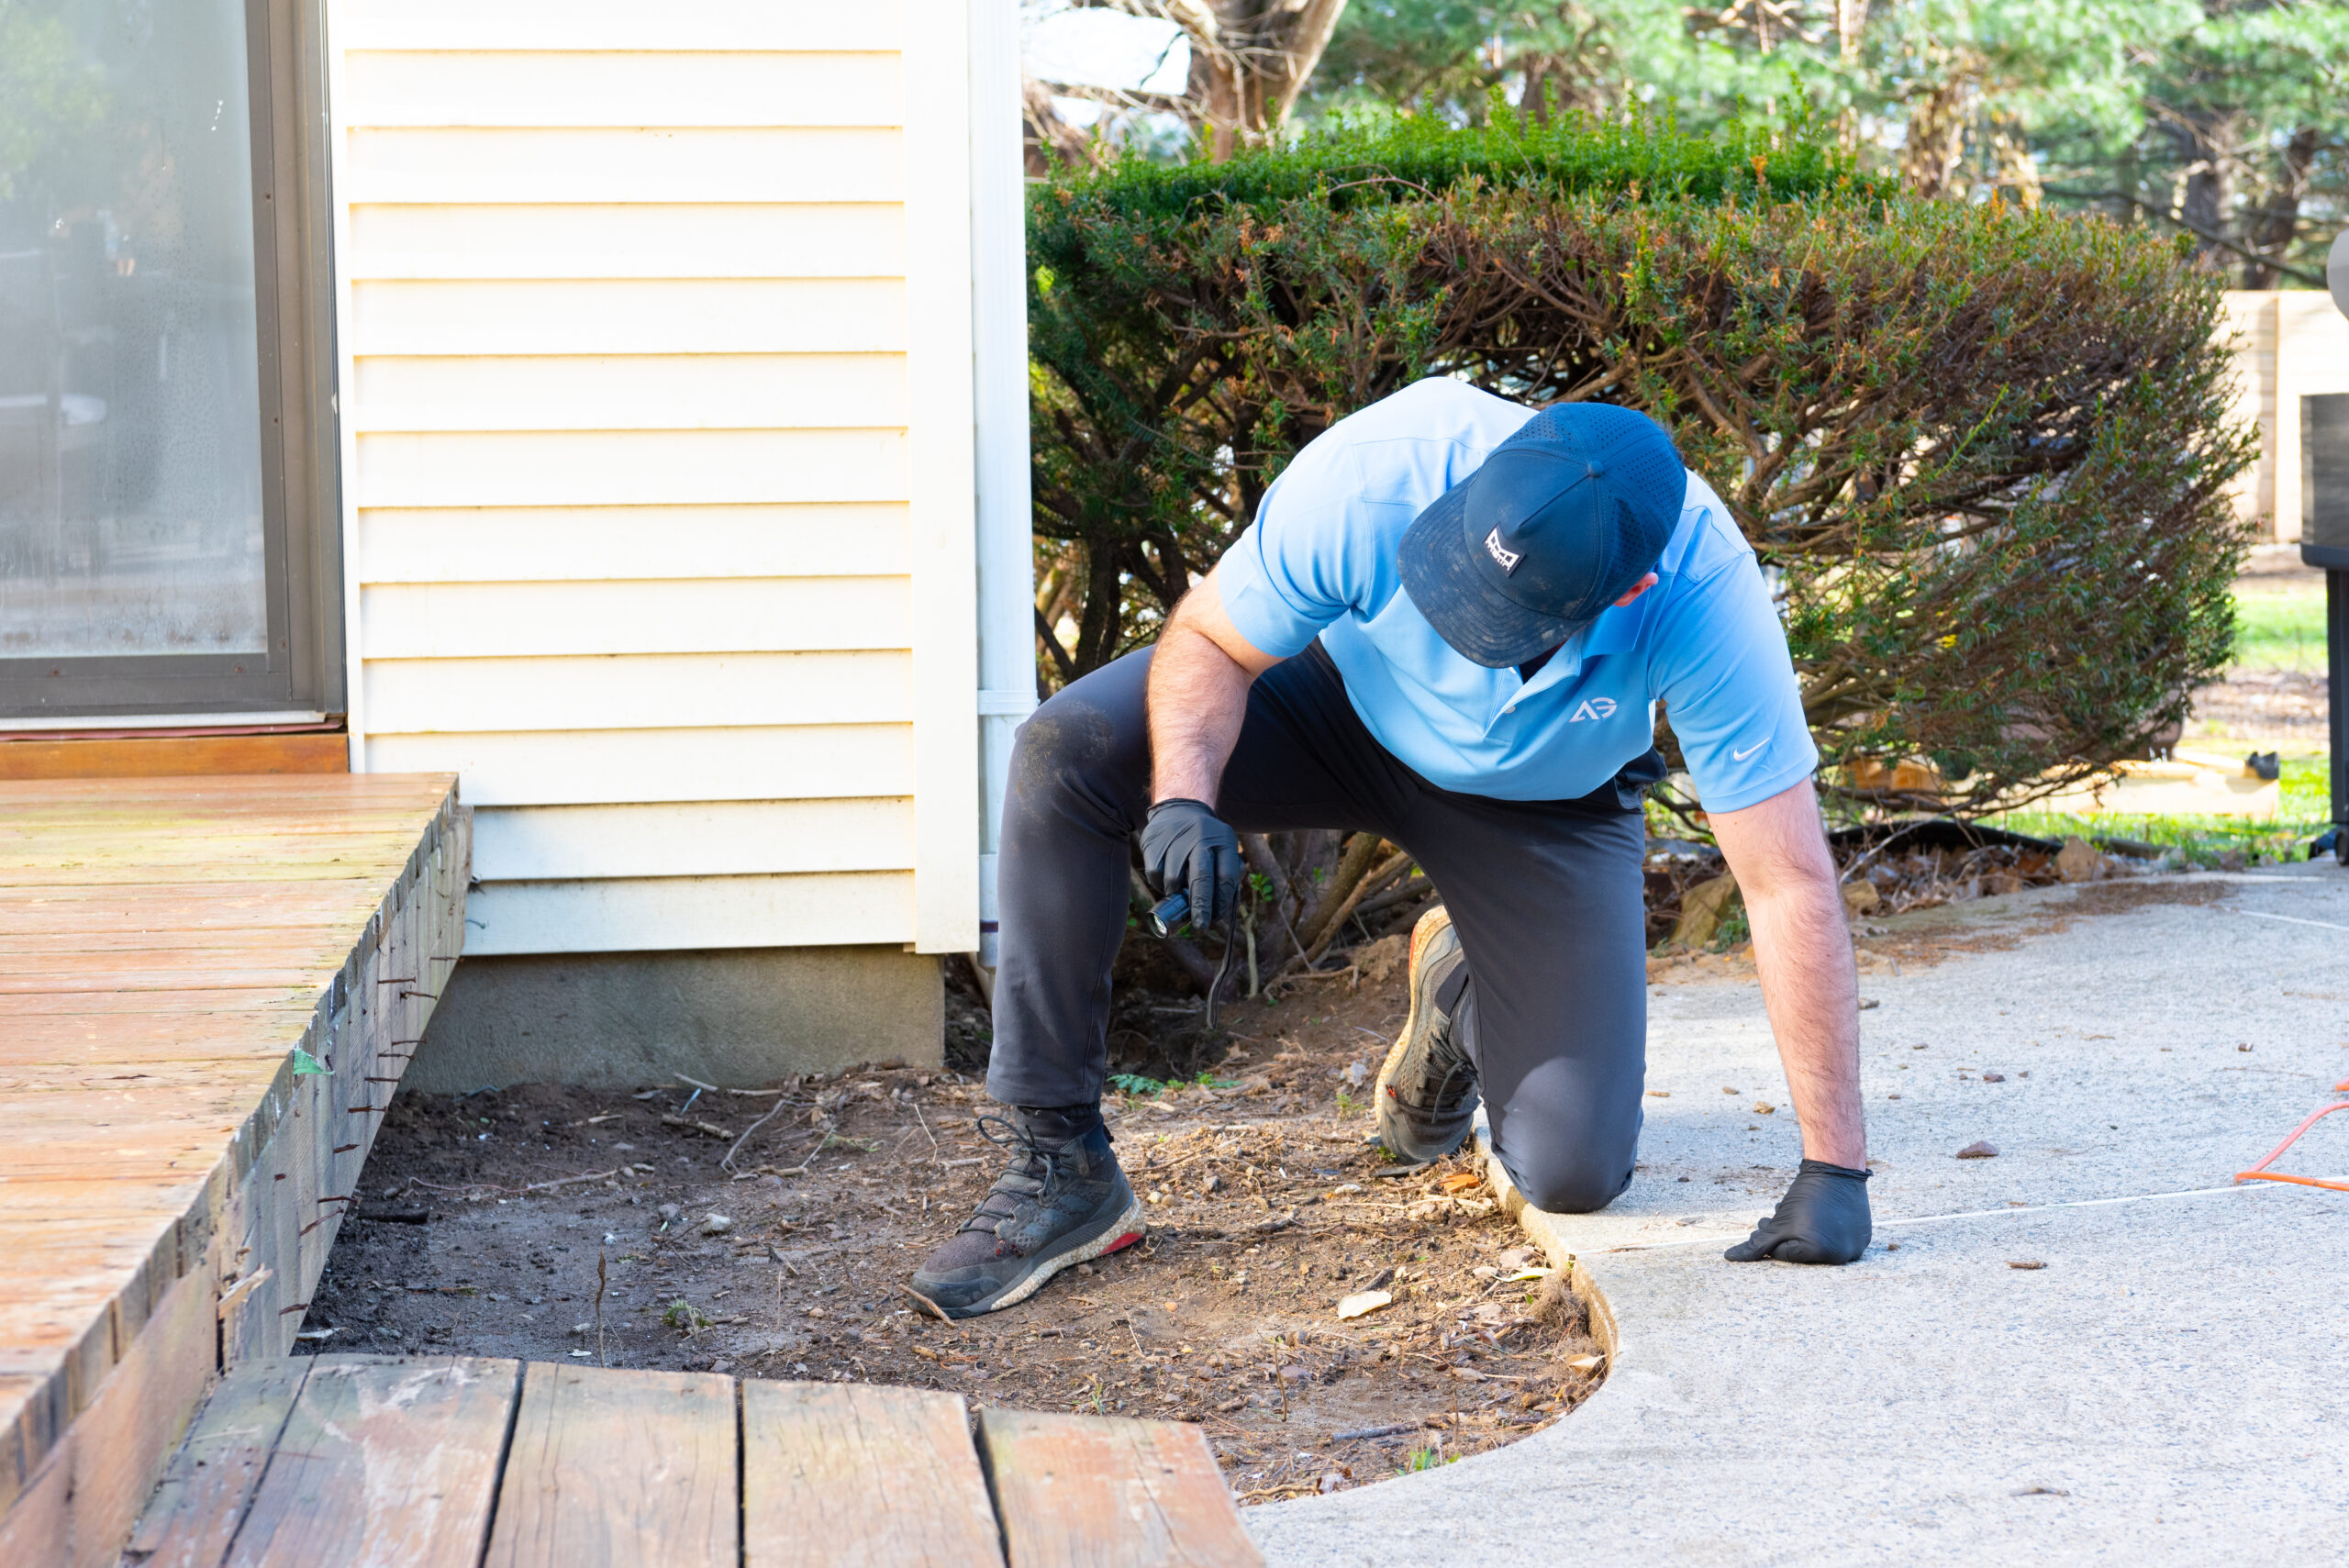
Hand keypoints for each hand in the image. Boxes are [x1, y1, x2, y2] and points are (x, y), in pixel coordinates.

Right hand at [1140, 798, 1240, 929]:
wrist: (1180, 807)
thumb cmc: (1206, 838)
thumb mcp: (1224, 846)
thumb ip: (1228, 874)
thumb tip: (1223, 910)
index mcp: (1223, 839)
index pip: (1226, 876)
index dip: (1222, 900)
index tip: (1217, 917)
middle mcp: (1201, 837)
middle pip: (1202, 878)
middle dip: (1201, 906)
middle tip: (1201, 924)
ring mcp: (1176, 839)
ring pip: (1174, 879)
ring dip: (1177, 894)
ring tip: (1180, 893)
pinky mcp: (1155, 842)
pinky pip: (1155, 874)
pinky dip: (1160, 884)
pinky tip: (1166, 881)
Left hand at [1724, 1158, 1870, 1264]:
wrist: (1837, 1168)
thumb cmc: (1806, 1194)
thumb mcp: (1778, 1221)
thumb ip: (1755, 1244)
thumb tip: (1730, 1258)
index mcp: (1820, 1254)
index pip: (1784, 1256)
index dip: (1769, 1240)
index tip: (1765, 1225)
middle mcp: (1842, 1256)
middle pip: (1802, 1253)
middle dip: (1783, 1236)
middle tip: (1772, 1219)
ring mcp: (1856, 1246)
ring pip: (1820, 1246)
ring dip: (1801, 1233)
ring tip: (1793, 1214)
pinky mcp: (1864, 1236)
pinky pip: (1839, 1239)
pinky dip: (1825, 1230)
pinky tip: (1816, 1215)